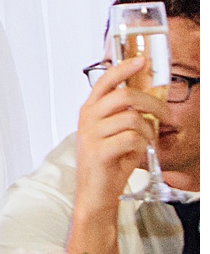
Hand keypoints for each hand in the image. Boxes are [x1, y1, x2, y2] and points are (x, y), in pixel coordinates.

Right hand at [74, 55, 161, 207]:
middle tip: (166, 115)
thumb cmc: (107, 163)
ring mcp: (91, 134)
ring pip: (133, 119)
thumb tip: (150, 104)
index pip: (105, 81)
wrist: (95, 193)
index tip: (141, 60)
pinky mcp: (99, 151)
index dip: (124, 68)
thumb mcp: (114, 134)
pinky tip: (139, 152)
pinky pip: (132, 138)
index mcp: (90, 110)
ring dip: (149, 132)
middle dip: (153, 103)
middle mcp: (88, 118)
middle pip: (125, 96)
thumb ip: (125, 116)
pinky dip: (143, 145)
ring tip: (148, 143)